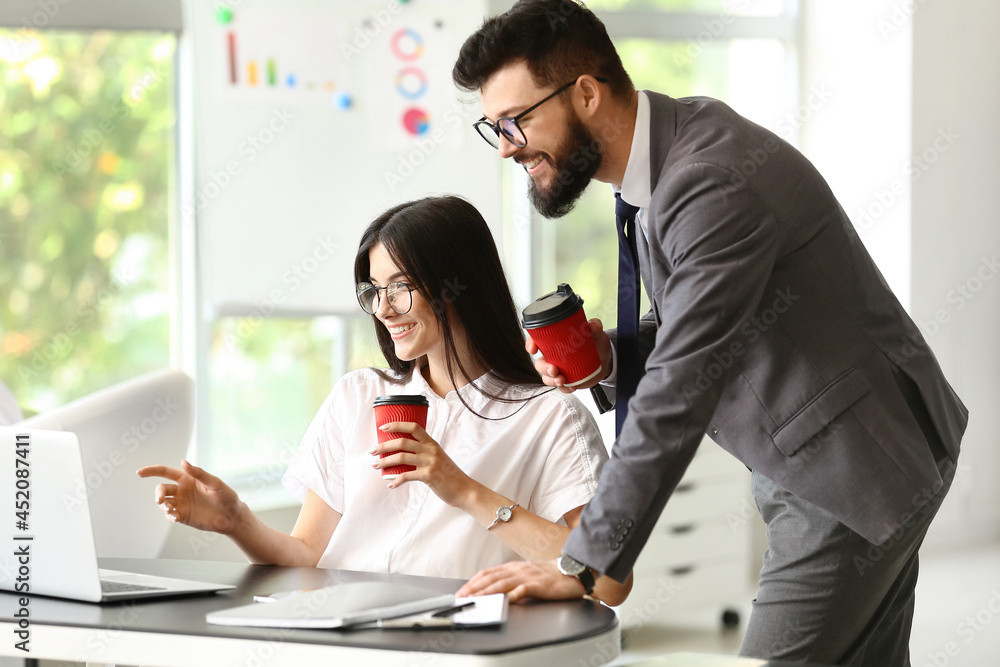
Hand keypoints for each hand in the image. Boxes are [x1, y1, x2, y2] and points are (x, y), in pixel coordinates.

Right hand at [136, 460, 247, 534]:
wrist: (231, 516)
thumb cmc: (226, 496)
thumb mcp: (214, 483)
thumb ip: (198, 473)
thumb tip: (183, 462)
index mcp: (187, 478)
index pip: (165, 472)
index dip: (152, 471)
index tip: (139, 473)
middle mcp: (182, 490)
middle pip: (161, 489)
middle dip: (158, 493)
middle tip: (161, 499)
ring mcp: (181, 503)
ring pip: (163, 503)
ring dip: (163, 505)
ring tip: (170, 509)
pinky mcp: (183, 516)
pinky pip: (170, 515)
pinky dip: (169, 516)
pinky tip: (174, 517)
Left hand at [371, 422, 473, 506]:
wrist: (464, 489)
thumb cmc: (449, 474)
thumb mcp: (438, 458)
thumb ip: (424, 454)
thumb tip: (402, 456)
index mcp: (432, 443)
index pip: (413, 427)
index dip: (397, 425)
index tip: (383, 428)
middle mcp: (430, 450)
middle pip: (402, 442)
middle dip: (384, 446)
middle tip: (372, 451)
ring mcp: (430, 462)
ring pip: (401, 457)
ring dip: (385, 462)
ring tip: (376, 466)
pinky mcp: (429, 475)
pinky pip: (407, 476)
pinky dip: (396, 480)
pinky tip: (391, 485)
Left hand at [457, 560, 585, 602]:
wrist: (571, 571)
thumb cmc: (548, 575)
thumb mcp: (525, 574)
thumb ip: (510, 579)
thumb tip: (492, 588)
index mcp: (513, 567)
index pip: (488, 573)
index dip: (473, 582)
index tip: (462, 591)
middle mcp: (518, 570)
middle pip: (491, 578)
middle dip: (475, 588)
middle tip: (463, 597)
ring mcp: (528, 576)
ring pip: (503, 583)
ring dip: (487, 592)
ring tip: (476, 599)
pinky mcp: (539, 584)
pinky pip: (524, 589)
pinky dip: (514, 594)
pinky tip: (506, 600)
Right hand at [525, 318, 612, 392]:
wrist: (605, 359)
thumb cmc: (594, 343)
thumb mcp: (595, 333)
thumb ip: (594, 326)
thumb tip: (592, 325)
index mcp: (554, 343)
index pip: (537, 341)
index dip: (530, 344)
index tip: (533, 349)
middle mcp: (553, 357)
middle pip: (540, 364)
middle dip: (544, 368)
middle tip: (554, 370)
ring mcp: (560, 370)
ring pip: (547, 378)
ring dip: (552, 380)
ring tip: (562, 380)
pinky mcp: (568, 381)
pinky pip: (562, 388)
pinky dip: (565, 389)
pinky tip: (572, 387)